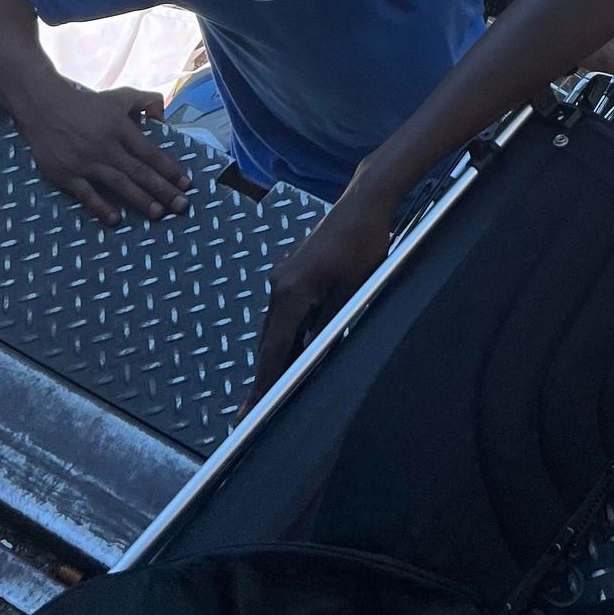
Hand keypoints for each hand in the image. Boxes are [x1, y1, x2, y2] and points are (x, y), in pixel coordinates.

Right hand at [22, 85, 189, 223]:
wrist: (44, 107)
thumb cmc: (87, 104)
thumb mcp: (120, 96)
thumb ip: (146, 101)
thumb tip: (164, 116)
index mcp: (121, 129)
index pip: (151, 153)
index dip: (169, 169)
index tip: (186, 184)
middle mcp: (106, 147)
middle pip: (140, 172)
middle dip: (163, 190)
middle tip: (181, 206)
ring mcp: (86, 162)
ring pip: (119, 184)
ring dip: (140, 200)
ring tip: (158, 213)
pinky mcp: (67, 175)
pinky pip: (87, 194)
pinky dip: (101, 207)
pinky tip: (116, 219)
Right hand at [246, 187, 395, 410]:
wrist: (363, 202)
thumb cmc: (362, 242)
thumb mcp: (351, 290)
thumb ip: (329, 325)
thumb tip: (313, 354)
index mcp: (290, 292)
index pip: (275, 349)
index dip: (264, 383)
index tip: (250, 410)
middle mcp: (278, 286)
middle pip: (268, 342)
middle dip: (263, 376)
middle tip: (249, 412)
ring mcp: (283, 278)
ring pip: (275, 328)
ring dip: (276, 356)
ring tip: (270, 389)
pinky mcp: (293, 273)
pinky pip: (285, 313)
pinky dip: (287, 334)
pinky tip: (294, 350)